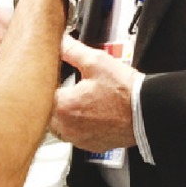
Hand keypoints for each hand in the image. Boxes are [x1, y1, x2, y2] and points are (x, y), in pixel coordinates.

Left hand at [50, 36, 137, 151]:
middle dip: (52, 99)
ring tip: (76, 99)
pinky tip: (88, 113)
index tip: (49, 76)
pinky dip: (77, 125)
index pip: (39, 94)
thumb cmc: (125, 92)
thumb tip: (60, 40)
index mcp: (63, 107)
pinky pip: (74, 135)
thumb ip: (72, 50)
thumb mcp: (96, 62)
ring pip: (58, 126)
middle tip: (63, 86)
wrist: (146, 113)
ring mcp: (78, 139)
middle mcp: (67, 128)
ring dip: (62, 114)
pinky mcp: (90, 146)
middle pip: (45, 112)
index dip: (44, 82)